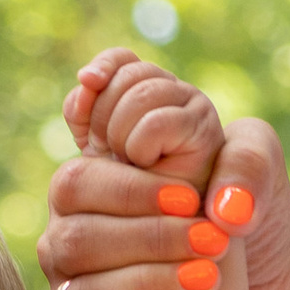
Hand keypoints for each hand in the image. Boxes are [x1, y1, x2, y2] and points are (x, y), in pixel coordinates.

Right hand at [43, 73, 289, 289]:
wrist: (278, 284)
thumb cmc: (251, 215)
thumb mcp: (257, 168)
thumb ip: (245, 158)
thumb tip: (222, 210)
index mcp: (96, 186)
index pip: (77, 182)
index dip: (127, 191)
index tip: (190, 198)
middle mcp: (74, 240)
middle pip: (72, 240)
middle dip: (147, 240)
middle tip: (211, 241)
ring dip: (144, 285)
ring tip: (206, 281)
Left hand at [67, 46, 222, 188]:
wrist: (162, 230)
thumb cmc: (126, 193)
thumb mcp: (95, 146)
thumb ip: (85, 110)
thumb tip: (86, 78)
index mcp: (149, 91)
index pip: (122, 58)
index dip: (102, 71)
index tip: (87, 94)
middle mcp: (176, 92)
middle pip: (128, 73)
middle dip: (104, 113)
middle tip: (109, 148)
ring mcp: (194, 107)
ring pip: (140, 92)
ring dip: (120, 132)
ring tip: (129, 160)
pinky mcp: (204, 129)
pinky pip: (154, 121)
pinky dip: (139, 146)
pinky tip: (146, 164)